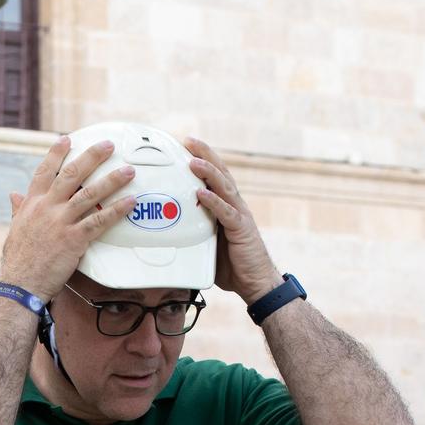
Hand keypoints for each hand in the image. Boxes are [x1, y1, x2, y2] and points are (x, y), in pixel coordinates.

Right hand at [0, 136, 138, 299]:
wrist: (20, 283)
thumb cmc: (18, 260)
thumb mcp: (15, 229)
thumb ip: (18, 209)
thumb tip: (14, 196)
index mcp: (32, 204)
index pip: (44, 171)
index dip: (56, 154)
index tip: (66, 139)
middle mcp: (47, 207)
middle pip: (72, 174)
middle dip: (92, 157)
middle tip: (108, 146)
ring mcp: (61, 222)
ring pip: (90, 194)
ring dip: (112, 180)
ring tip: (128, 171)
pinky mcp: (74, 239)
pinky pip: (100, 220)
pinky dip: (117, 210)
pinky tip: (130, 202)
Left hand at [182, 136, 283, 302]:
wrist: (256, 282)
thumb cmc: (232, 265)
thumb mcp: (207, 244)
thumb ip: (193, 233)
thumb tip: (167, 233)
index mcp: (227, 206)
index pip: (215, 177)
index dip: (203, 159)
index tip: (186, 146)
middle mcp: (235, 205)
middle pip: (220, 173)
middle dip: (205, 155)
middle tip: (189, 141)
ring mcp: (239, 215)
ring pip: (224, 187)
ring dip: (208, 173)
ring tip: (192, 162)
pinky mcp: (241, 229)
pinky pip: (225, 213)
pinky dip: (213, 202)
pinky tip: (200, 193)